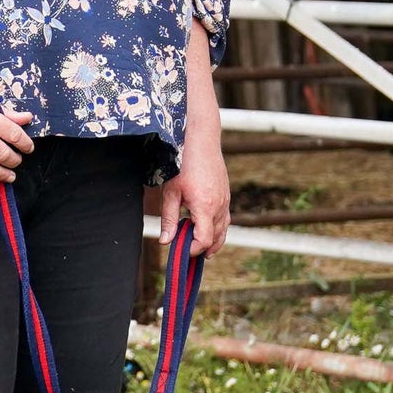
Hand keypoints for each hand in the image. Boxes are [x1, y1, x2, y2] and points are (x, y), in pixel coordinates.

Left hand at [158, 16, 227, 255]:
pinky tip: (206, 228)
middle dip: (203, 248)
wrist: (200, 138)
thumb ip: (169, 218)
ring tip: (200, 249)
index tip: (182, 252)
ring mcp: (225, 199)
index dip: (194, 250)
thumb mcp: (171, 192)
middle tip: (189, 254)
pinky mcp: (226, 193)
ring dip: (214, 240)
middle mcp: (219, 205)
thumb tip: (166, 241)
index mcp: (205, 206)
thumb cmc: (182, 162)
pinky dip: (218, 227)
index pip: (204, 240)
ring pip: (224, 228)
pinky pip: (226, 217)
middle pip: (216, 237)